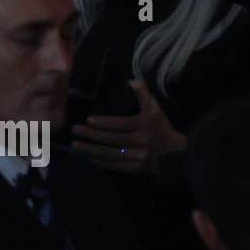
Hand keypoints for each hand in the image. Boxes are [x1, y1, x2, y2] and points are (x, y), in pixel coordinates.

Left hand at [71, 79, 185, 175]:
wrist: (173, 153)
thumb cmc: (160, 127)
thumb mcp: (155, 109)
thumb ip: (143, 94)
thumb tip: (130, 81)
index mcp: (144, 125)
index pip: (120, 124)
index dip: (104, 123)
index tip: (88, 120)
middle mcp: (140, 141)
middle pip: (112, 139)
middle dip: (92, 135)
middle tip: (75, 130)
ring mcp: (137, 156)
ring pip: (110, 153)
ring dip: (90, 150)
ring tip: (75, 145)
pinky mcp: (134, 168)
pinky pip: (113, 165)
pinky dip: (99, 162)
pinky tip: (87, 157)